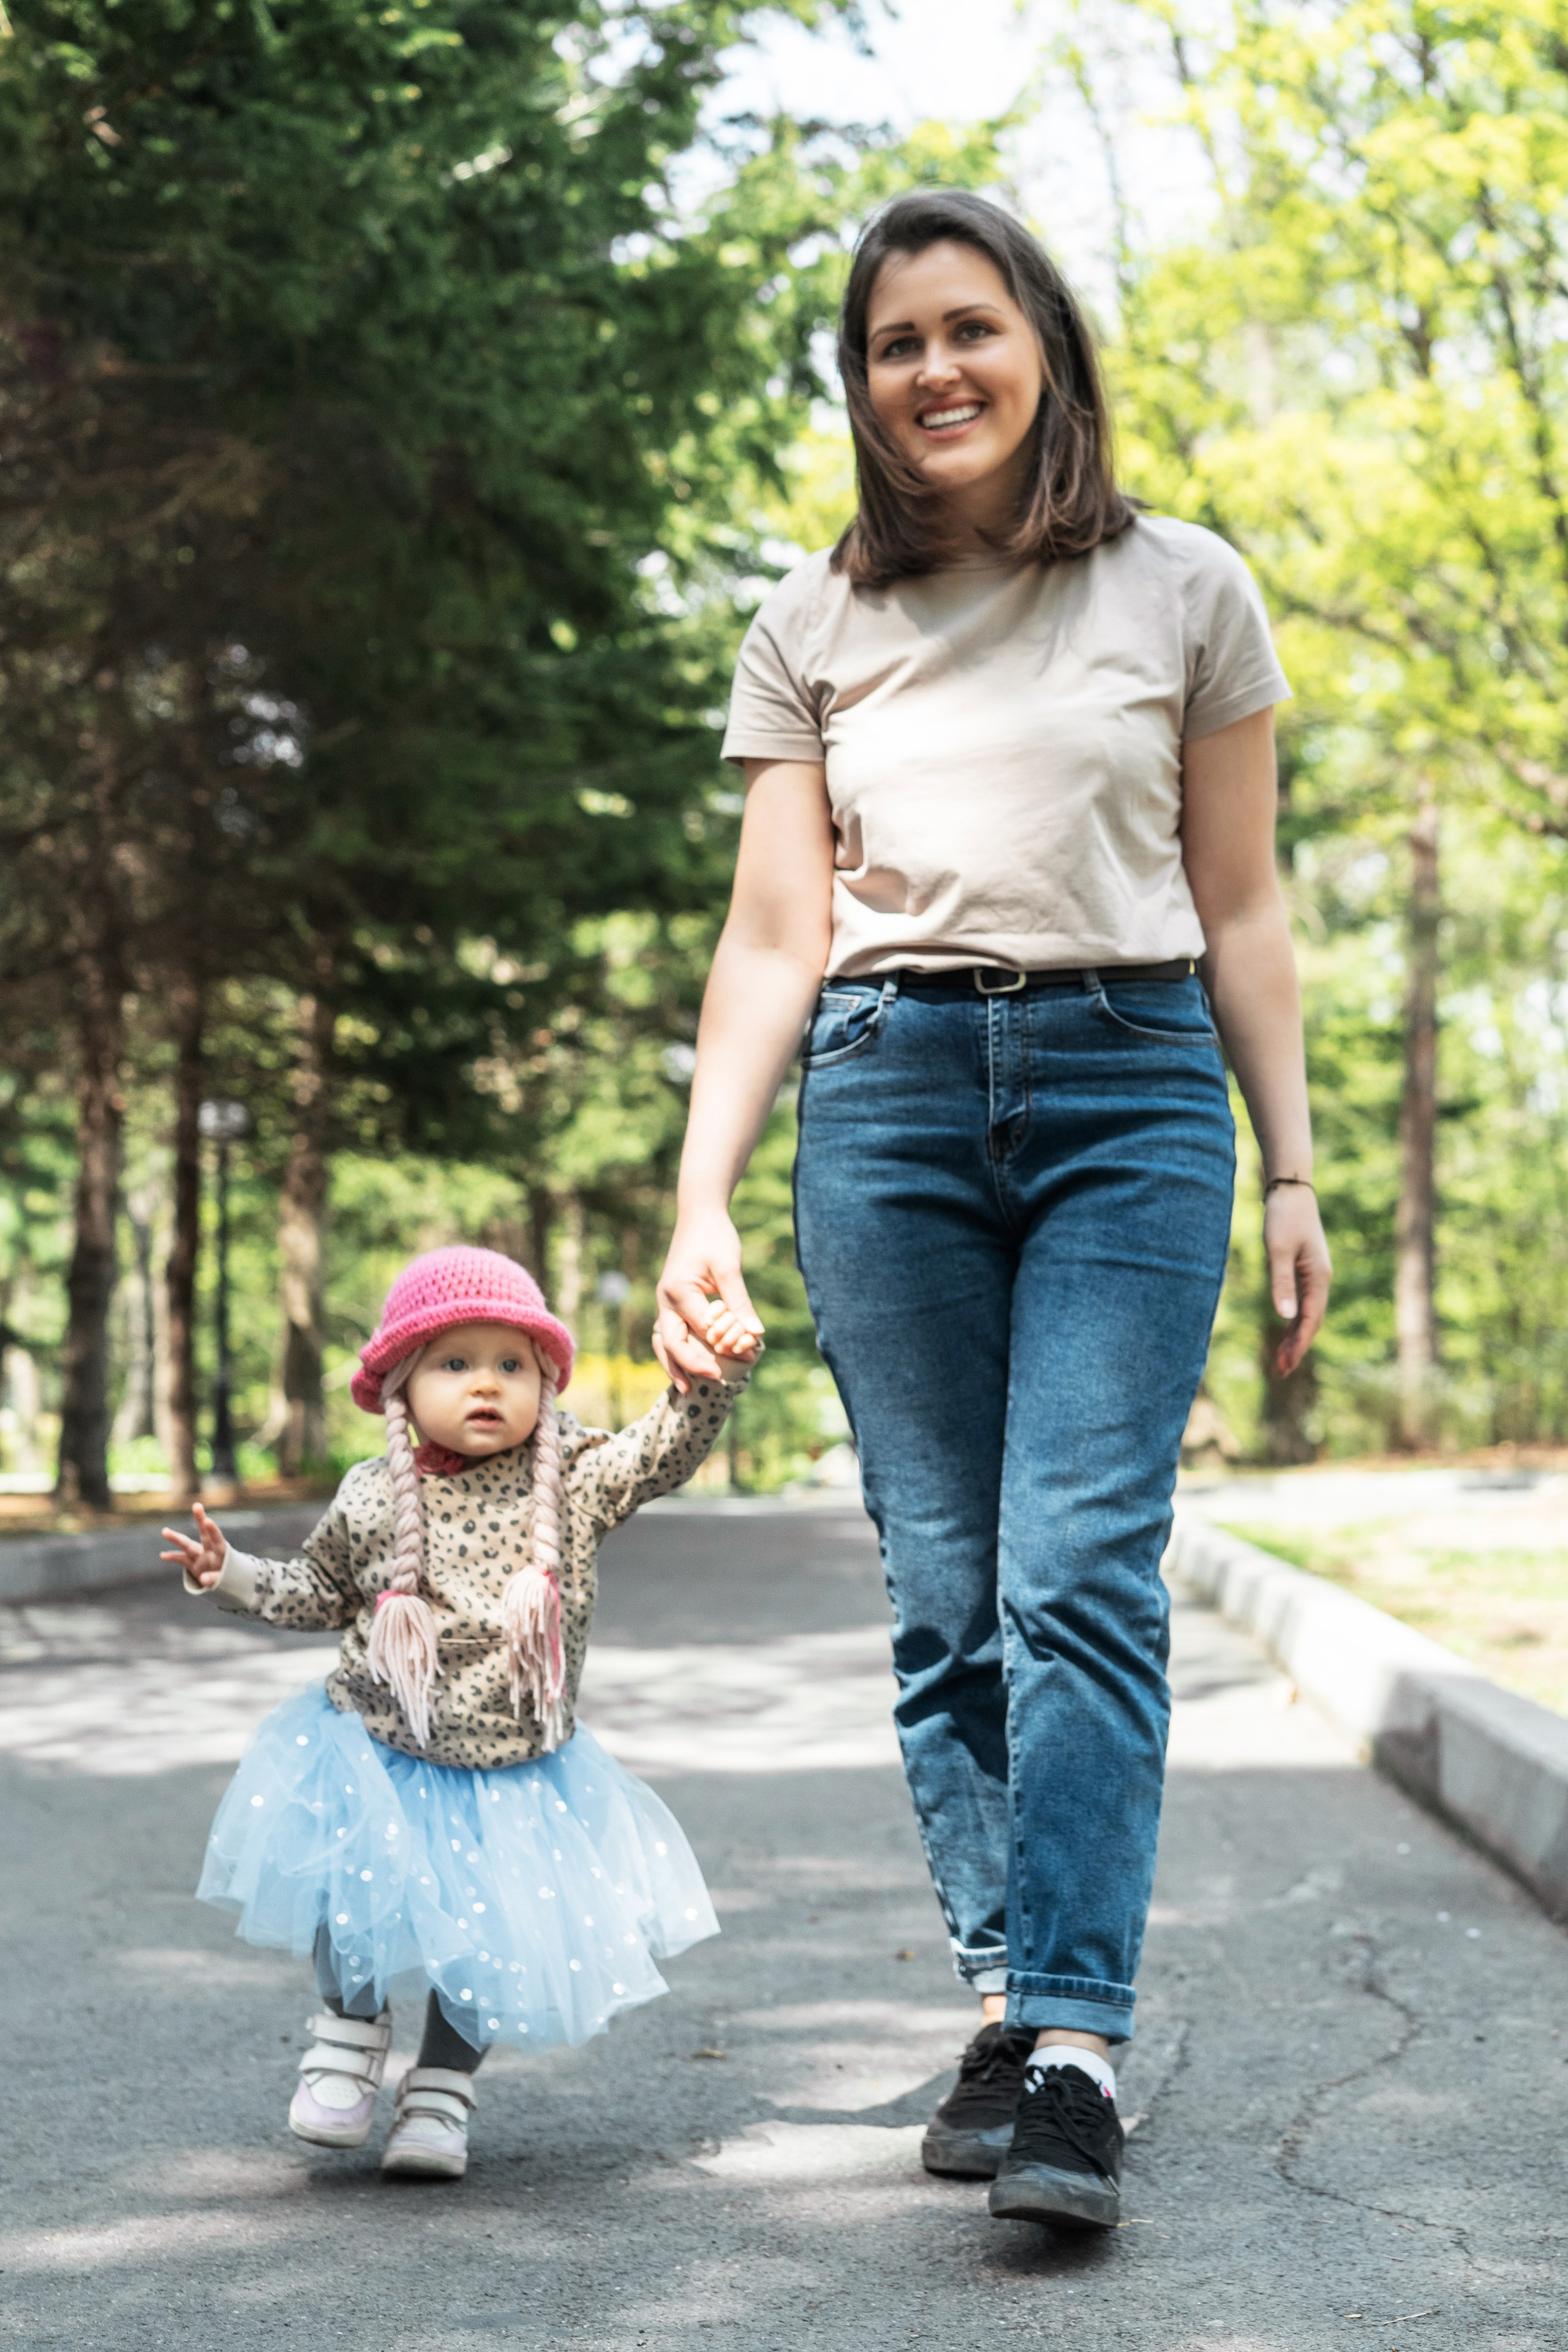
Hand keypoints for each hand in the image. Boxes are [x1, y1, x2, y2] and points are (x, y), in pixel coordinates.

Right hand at [161, 1500, 226, 1588]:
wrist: (225, 1582)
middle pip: (204, 1535)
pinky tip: (163, 1555)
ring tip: (165, 1531)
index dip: (213, 1531)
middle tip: (197, 1505)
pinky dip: (173, 1558)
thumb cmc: (229, 1578)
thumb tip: (203, 1579)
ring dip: (177, 1539)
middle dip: (200, 1521)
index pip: (218, 1540)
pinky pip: (182, 1559)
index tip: (207, 1520)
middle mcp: (210, 1552)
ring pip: (188, 1546)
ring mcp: (200, 1557)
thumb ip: (215, 1579)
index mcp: (222, 1554)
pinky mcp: (193, 1564)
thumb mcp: (225, 1579)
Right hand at [654, 1207, 763, 1394]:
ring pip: (663, 1342)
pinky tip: (686, 1370)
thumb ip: (740, 1301)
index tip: (748, 1355)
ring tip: (687, 1390)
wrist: (699, 1216)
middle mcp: (666, 1300)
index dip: (723, 1344)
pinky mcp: (671, 1304)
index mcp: (678, 1291)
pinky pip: (668, 1335)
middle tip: (716, 1379)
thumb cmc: (715, 1238)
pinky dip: (674, 1354)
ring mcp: (665, 1303)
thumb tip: (756, 1333)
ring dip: (674, 1366)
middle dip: (692, 1365)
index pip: (701, 1328)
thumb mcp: (729, 1266)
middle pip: (672, 1342)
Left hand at [1265, 1184, 1330, 1377]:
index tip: (1285, 1365)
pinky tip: (1286, 1329)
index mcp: (1318, 1277)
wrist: (1290, 1190)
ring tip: (1282, 1358)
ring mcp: (1315, 1274)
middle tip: (1281, 1370)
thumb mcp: (1277, 1250)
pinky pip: (1304, 1301)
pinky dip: (1296, 1318)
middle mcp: (1321, 1278)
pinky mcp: (1307, 1268)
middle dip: (1298, 1346)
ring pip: (1309, 1312)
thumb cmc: (1282, 1217)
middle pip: (1312, 1320)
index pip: (1311, 1320)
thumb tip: (1285, 1316)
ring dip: (1297, 1335)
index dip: (1299, 1344)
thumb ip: (1281, 1282)